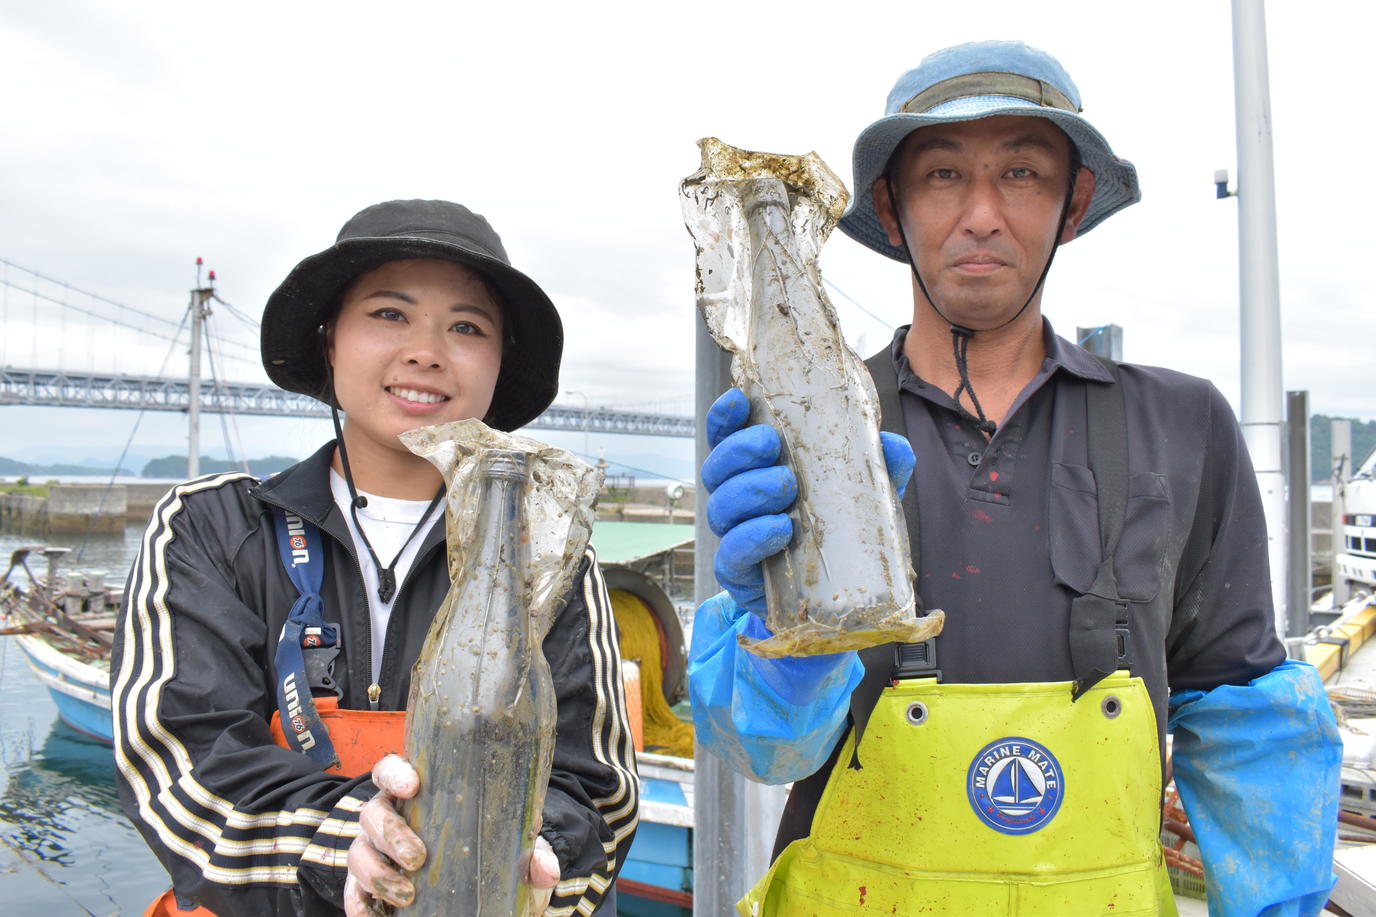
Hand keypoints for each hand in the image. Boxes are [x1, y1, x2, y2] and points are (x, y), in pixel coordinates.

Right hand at [343, 754, 560, 915]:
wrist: (486, 890)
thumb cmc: (491, 851)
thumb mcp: (515, 848)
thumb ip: (533, 853)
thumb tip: (545, 869)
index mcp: (420, 793)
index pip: (391, 769)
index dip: (394, 772)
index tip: (413, 785)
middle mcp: (391, 817)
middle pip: (371, 813)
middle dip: (391, 834)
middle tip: (418, 858)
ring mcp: (376, 852)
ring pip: (358, 853)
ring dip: (377, 874)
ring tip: (407, 894)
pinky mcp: (369, 887)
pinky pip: (354, 892)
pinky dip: (360, 904)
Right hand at [701, 388, 914, 616]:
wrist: (830, 603)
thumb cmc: (837, 536)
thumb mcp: (861, 498)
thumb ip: (877, 471)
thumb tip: (894, 445)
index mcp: (754, 472)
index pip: (727, 438)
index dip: (725, 418)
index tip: (739, 400)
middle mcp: (737, 501)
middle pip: (717, 469)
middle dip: (738, 451)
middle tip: (770, 444)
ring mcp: (734, 538)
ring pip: (721, 508)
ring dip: (748, 491)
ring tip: (785, 485)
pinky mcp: (739, 576)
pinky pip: (731, 556)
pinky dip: (752, 539)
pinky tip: (779, 529)